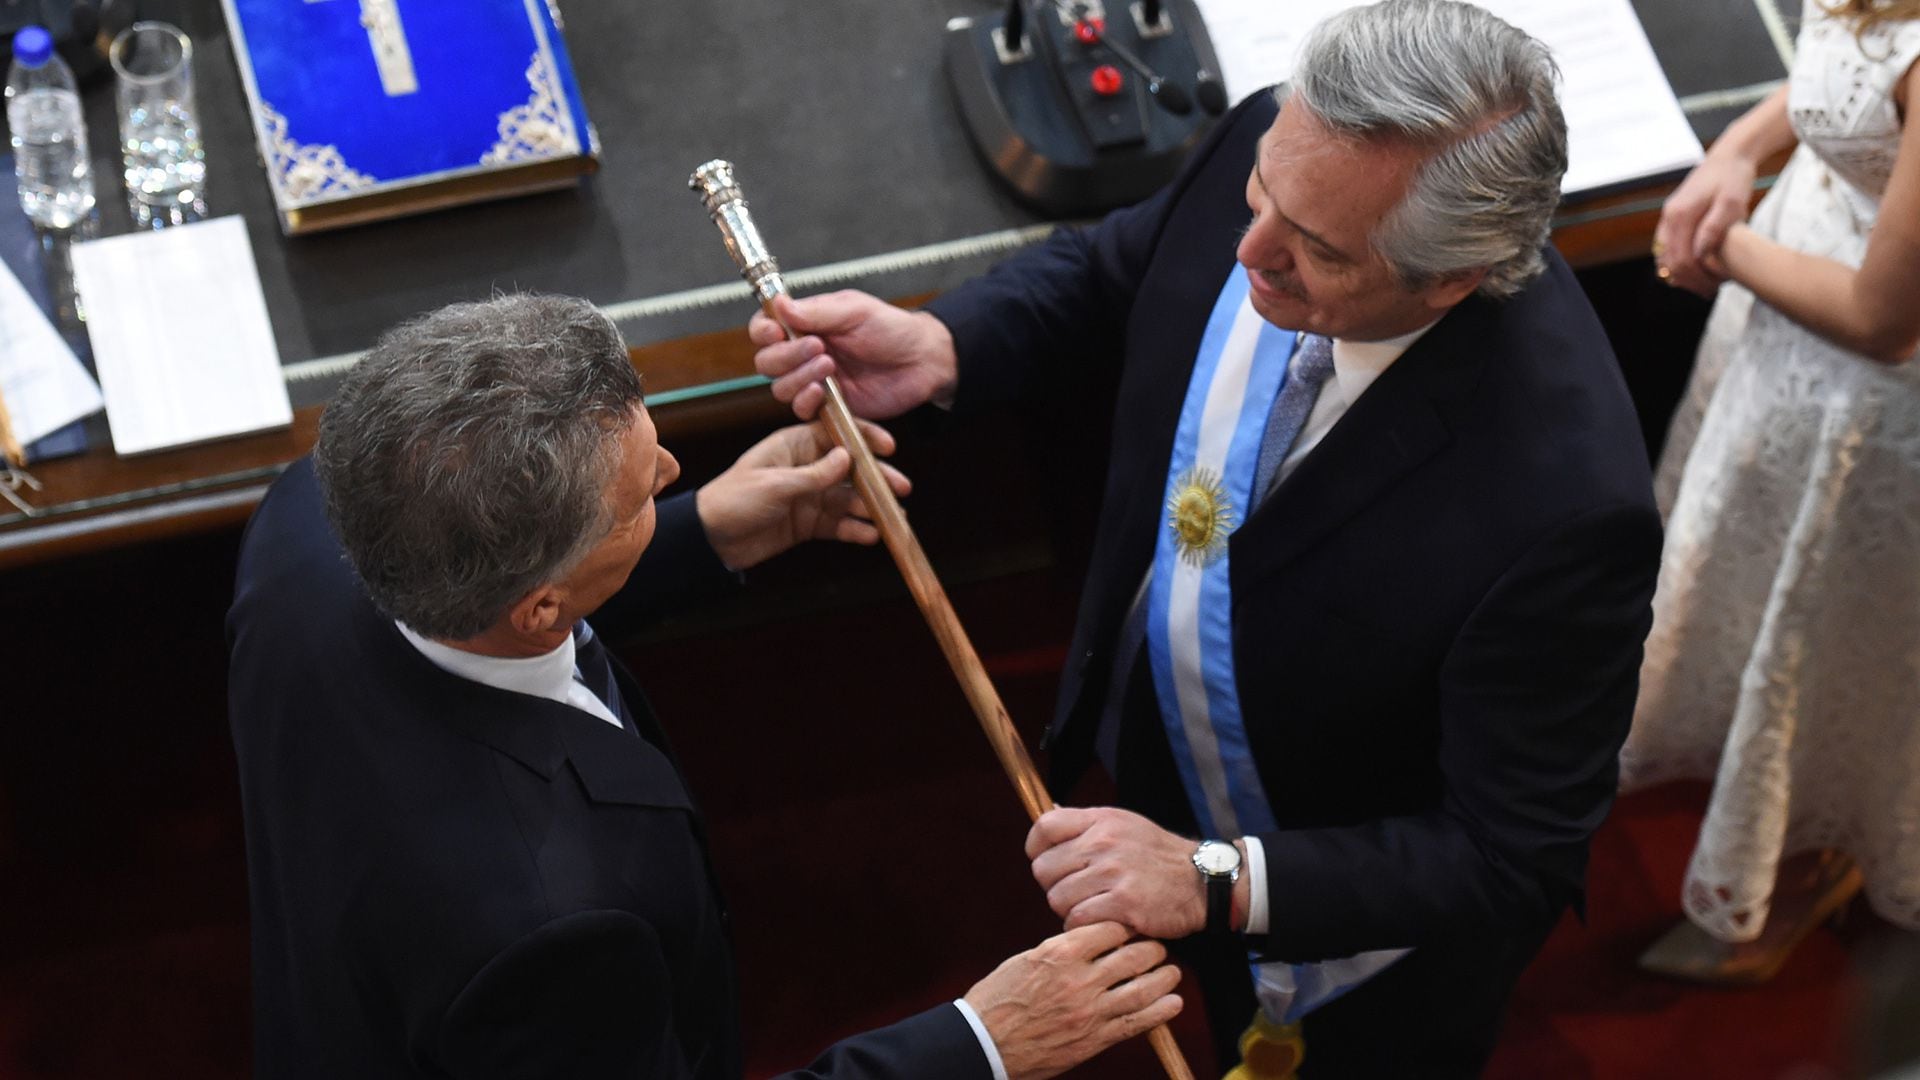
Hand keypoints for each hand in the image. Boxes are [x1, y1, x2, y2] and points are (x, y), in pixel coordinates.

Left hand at [694, 420, 909, 570]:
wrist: (710, 539)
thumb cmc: (734, 499)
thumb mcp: (775, 484)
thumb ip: (814, 475)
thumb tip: (848, 457)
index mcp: (793, 445)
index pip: (836, 434)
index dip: (864, 438)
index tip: (889, 446)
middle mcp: (805, 467)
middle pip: (850, 469)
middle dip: (876, 478)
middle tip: (902, 487)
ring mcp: (808, 496)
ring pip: (848, 499)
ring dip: (870, 507)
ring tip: (892, 516)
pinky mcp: (808, 523)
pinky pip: (838, 525)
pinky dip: (855, 530)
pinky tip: (872, 536)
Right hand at [749, 291, 958, 420]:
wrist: (922, 361)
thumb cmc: (892, 329)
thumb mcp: (855, 311)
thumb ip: (816, 312)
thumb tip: (779, 304)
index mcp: (806, 325)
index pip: (765, 328)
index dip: (763, 331)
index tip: (775, 331)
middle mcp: (804, 354)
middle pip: (767, 361)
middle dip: (786, 355)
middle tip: (818, 347)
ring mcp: (815, 380)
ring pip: (780, 387)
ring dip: (799, 377)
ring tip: (829, 365)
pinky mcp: (828, 406)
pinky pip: (801, 410)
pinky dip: (806, 401)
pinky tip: (823, 391)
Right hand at [963, 922, 1182, 1079]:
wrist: (983, 1043)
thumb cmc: (998, 999)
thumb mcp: (1026, 961)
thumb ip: (1062, 950)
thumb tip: (1089, 941)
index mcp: (1060, 953)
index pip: (1110, 929)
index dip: (1127, 925)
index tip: (1134, 926)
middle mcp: (1080, 980)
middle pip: (1133, 956)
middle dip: (1152, 949)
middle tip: (1159, 947)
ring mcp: (1090, 1012)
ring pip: (1142, 988)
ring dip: (1164, 978)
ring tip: (1172, 972)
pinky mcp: (1094, 1040)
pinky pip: (1137, 1023)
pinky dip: (1161, 1012)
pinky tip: (1173, 1003)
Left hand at [1026, 807, 1243, 940]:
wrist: (1200, 880)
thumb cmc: (1156, 856)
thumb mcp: (1123, 824)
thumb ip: (1086, 826)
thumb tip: (1049, 824)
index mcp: (1101, 820)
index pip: (1044, 827)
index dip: (1037, 849)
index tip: (1048, 863)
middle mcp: (1103, 842)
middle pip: (1044, 869)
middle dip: (1055, 885)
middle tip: (1077, 892)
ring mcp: (1113, 873)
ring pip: (1057, 899)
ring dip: (1069, 909)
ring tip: (1092, 907)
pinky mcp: (1123, 904)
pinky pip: (1077, 920)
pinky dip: (1083, 926)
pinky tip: (1102, 921)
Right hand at [1653, 148, 1758, 296]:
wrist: (1730, 156)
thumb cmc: (1734, 178)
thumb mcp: (1732, 203)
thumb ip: (1714, 228)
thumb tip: (1700, 253)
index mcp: (1680, 215)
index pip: (1680, 259)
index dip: (1696, 278)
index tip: (1714, 287)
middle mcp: (1668, 218)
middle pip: (1669, 262)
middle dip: (1689, 281)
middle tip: (1711, 290)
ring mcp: (1667, 218)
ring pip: (1665, 257)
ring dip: (1682, 274)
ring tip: (1705, 282)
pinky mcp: (1673, 218)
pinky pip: (1668, 248)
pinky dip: (1678, 262)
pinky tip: (1696, 267)